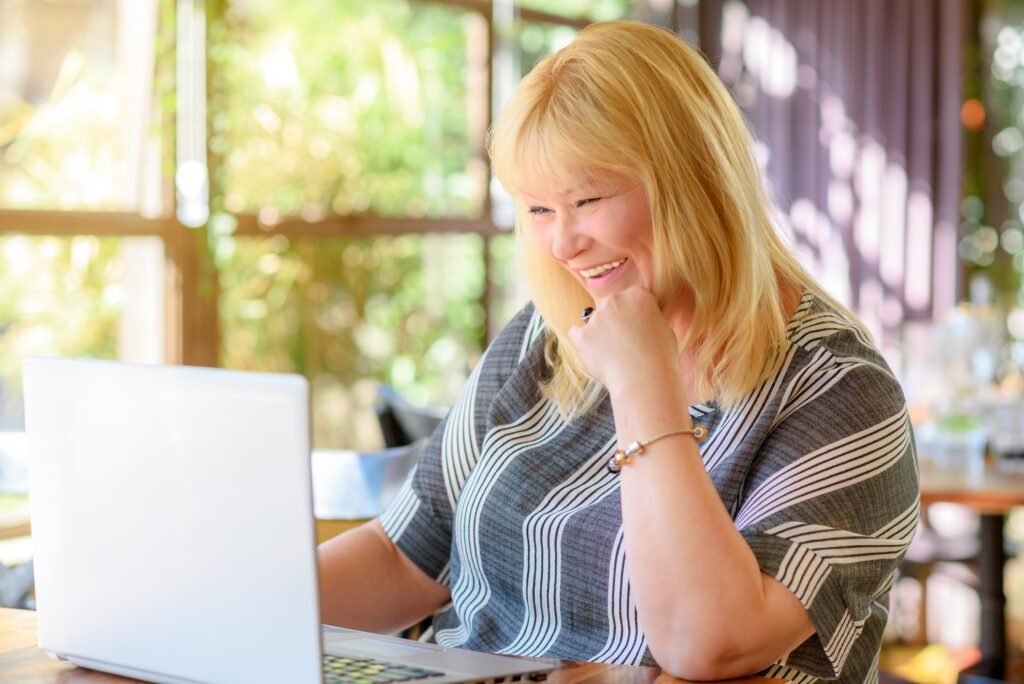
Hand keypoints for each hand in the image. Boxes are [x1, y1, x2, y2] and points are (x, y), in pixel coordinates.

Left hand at [567, 287, 684, 399]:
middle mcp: (615, 301)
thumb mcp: (664, 330)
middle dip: (615, 321)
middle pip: (610, 307)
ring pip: (594, 321)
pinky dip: (583, 342)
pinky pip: (576, 333)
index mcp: (638, 295)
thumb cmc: (660, 359)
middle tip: (625, 342)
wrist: (645, 381)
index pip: (630, 297)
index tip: (637, 328)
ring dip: (601, 334)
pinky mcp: (582, 336)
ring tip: (615, 355)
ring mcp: (596, 318)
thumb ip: (647, 319)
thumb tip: (640, 322)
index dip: (634, 315)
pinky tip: (595, 352)